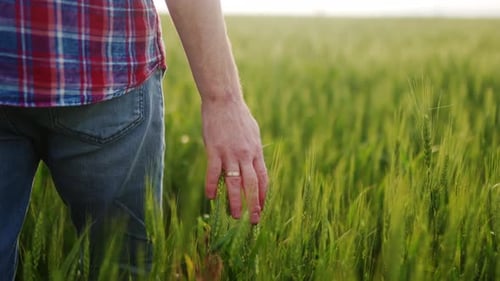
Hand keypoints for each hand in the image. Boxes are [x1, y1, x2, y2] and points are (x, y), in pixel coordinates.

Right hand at [202, 97, 267, 223]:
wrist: (224, 100)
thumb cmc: (238, 116)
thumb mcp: (253, 133)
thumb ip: (253, 150)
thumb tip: (255, 164)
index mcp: (256, 151)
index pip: (263, 178)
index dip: (263, 195)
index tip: (262, 208)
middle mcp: (245, 154)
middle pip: (251, 184)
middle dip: (253, 204)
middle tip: (252, 220)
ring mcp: (230, 153)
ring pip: (234, 182)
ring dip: (234, 201)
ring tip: (234, 215)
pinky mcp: (214, 149)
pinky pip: (213, 172)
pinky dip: (211, 185)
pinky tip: (210, 197)